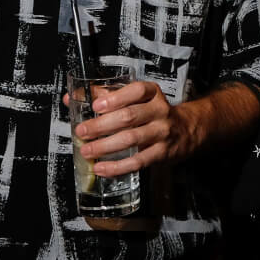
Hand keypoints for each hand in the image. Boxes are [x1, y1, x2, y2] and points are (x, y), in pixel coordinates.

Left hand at [72, 80, 196, 173]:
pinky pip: (138, 161)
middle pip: (129, 117)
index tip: (96, 105)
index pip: (136, 91)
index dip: (116, 98)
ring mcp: (162, 133)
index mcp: (152, 94)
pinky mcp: (161, 153)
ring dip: (105, 146)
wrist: (187, 129)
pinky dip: (117, 167)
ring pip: (131, 139)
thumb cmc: (153, 112)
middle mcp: (159, 111)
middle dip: (102, 125)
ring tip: (87, 150)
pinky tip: (102, 168)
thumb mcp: (137, 98)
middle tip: (82, 131)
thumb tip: (72, 97)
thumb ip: (106, 96)